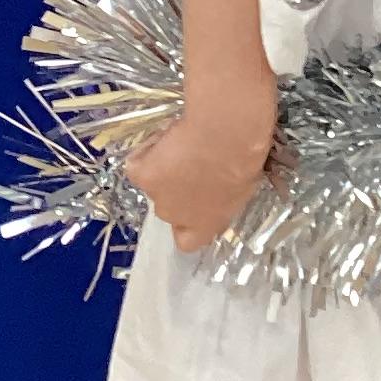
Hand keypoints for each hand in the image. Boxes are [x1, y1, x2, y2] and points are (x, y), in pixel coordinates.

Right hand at [120, 114, 271, 253]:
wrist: (224, 139)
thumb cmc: (243, 161)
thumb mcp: (241, 188)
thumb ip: (222, 198)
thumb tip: (218, 189)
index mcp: (204, 226)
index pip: (187, 241)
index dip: (187, 224)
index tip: (194, 203)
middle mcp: (176, 217)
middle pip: (169, 207)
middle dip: (175, 188)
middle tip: (190, 164)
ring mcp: (156, 197)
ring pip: (153, 183)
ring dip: (161, 168)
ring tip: (180, 145)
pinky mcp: (141, 177)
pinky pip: (137, 164)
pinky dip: (146, 152)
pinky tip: (164, 139)